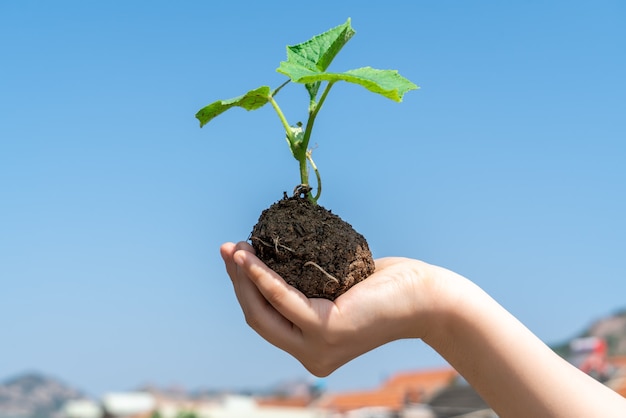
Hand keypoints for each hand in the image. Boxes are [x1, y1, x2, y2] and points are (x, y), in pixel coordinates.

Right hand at [220, 241, 443, 375]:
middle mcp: (311, 356)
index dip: (246, 290)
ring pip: (264, 311)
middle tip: (228, 249)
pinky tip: (250, 256)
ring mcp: (317, 347)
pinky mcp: (326, 331)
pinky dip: (262, 276)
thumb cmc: (386, 288)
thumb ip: (309, 287)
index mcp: (312, 349)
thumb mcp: (338, 289)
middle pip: (258, 318)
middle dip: (238, 282)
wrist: (425, 297)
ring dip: (244, 277)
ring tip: (234, 248)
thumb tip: (278, 257)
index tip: (238, 258)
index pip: (268, 320)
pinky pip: (284, 299)